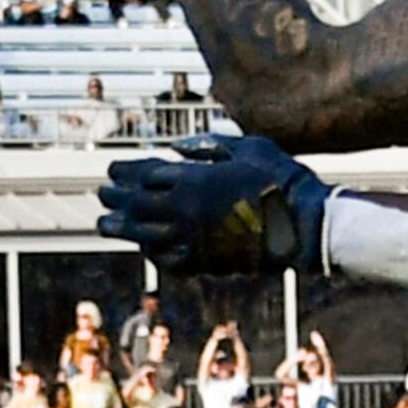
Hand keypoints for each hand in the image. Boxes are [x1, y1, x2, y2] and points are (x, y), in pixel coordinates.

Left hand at [98, 137, 331, 274]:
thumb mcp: (248, 147)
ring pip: (143, 235)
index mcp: (193, 179)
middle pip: (135, 204)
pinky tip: (145, 248)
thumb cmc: (281, 180)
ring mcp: (193, 239)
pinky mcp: (206, 263)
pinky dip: (151, 253)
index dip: (125, 171)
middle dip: (115, 198)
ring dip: (121, 229)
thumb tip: (179, 146)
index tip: (113, 169)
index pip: (144, 174)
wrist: (305, 225)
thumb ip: (210, 144)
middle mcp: (185, 211)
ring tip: (105, 225)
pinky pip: (167, 260)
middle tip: (102, 194)